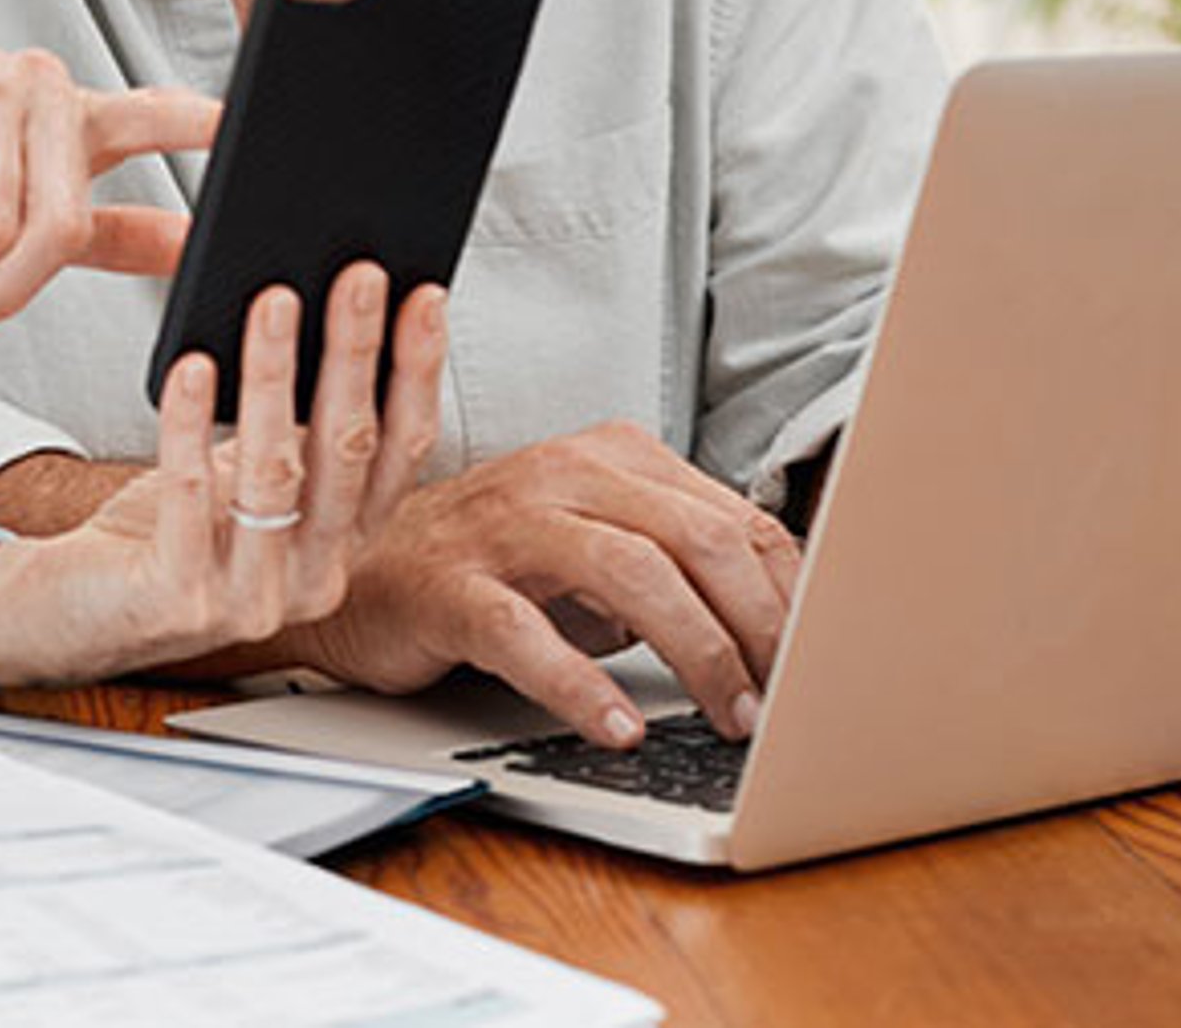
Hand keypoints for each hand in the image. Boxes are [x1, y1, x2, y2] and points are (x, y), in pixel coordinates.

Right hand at [0, 50, 215, 332]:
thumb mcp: (11, 230)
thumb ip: (103, 231)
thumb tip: (193, 241)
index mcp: (64, 111)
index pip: (151, 114)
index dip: (201, 125)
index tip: (255, 127)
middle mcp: (32, 80)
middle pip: (62, 220)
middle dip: (5, 287)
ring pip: (1, 225)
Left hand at [0, 263, 447, 685]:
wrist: (79, 611)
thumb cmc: (168, 529)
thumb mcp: (244, 472)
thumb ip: (291, 421)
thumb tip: (314, 306)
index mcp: (342, 541)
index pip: (404, 451)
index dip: (417, 372)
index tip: (424, 297)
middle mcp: (313, 575)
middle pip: (349, 450)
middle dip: (355, 352)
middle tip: (358, 276)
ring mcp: (251, 596)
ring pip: (276, 470)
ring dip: (276, 376)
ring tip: (272, 301)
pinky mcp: (179, 598)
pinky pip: (189, 497)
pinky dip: (191, 425)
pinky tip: (192, 368)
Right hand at [283, 422, 804, 747]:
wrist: (360, 568)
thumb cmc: (491, 561)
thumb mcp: (595, 545)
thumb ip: (673, 562)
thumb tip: (778, 621)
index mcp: (611, 456)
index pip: (732, 516)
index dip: (789, 592)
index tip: (819, 654)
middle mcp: (564, 475)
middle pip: (695, 538)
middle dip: (757, 624)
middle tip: (783, 696)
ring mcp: (505, 526)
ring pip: (630, 573)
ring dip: (696, 652)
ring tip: (727, 713)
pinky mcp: (453, 586)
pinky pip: (526, 633)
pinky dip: (581, 684)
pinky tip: (619, 725)